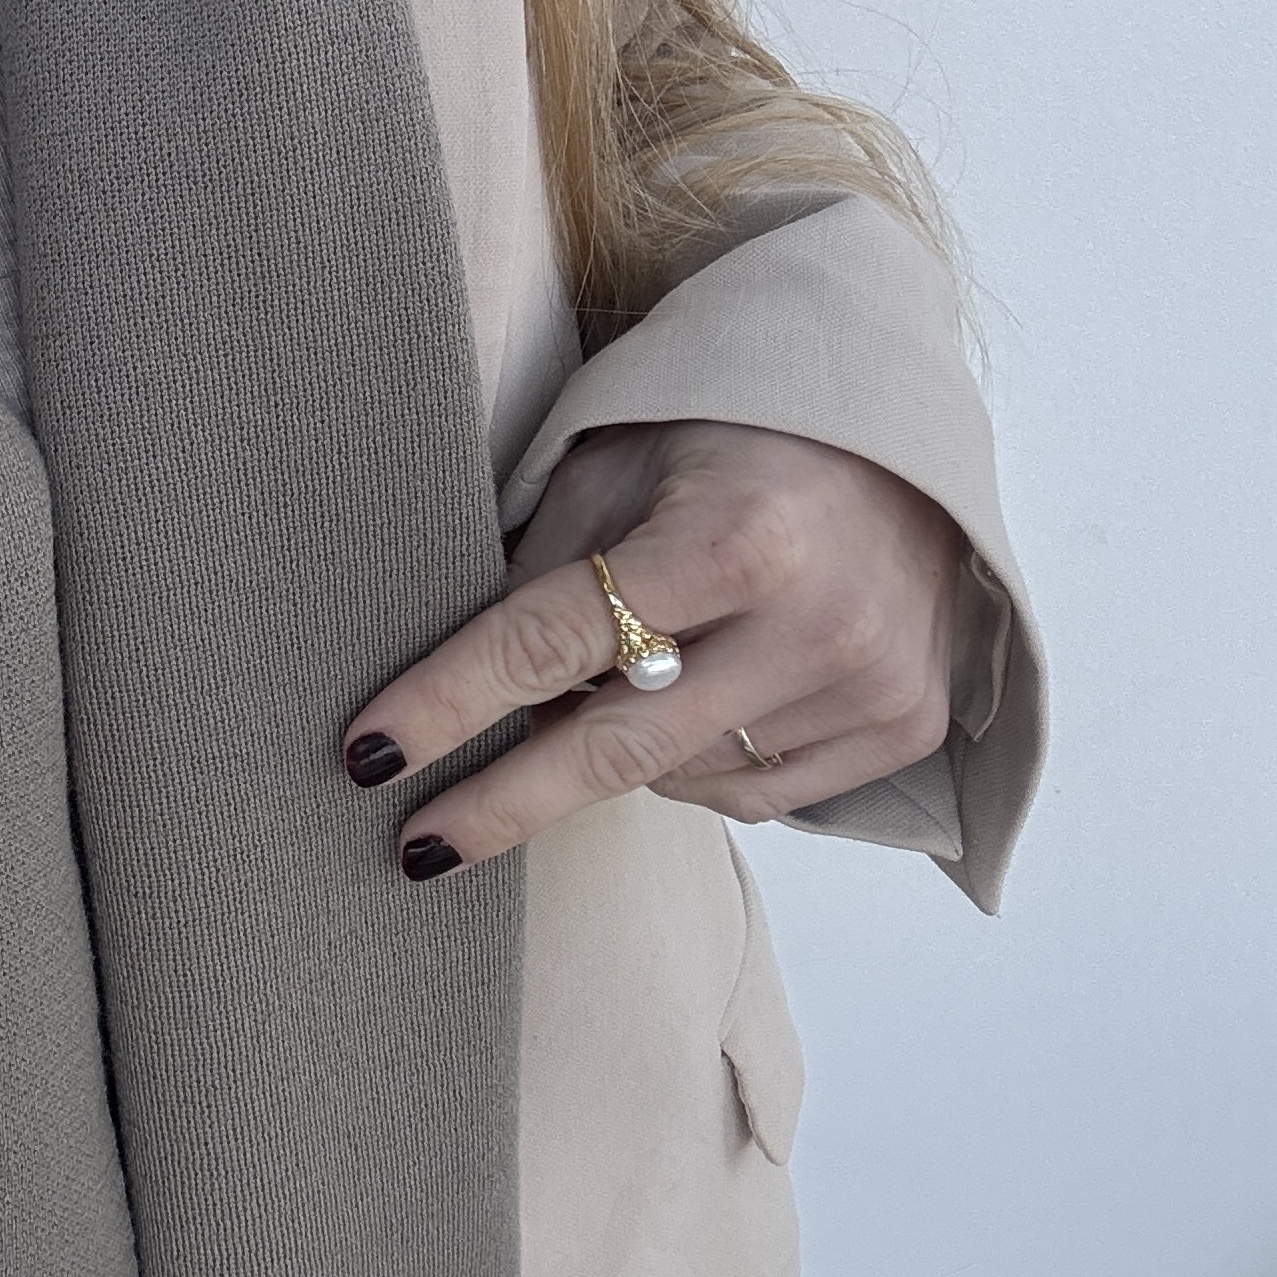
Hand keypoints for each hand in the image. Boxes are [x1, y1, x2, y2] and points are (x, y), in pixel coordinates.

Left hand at [342, 421, 962, 872]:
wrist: (906, 435)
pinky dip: (695, 764)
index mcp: (736, 535)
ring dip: (616, 745)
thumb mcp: (618, 460)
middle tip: (417, 844)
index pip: (553, 640)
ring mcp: (869, 686)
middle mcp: (815, 623)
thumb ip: (541, 565)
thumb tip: (454, 681)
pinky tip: (700, 699)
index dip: (448, 702)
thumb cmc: (735, 432)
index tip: (369, 754)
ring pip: (677, 775)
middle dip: (503, 801)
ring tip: (633, 664)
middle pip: (615, 747)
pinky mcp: (902, 728)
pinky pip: (753, 794)